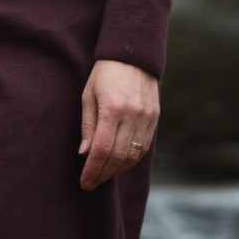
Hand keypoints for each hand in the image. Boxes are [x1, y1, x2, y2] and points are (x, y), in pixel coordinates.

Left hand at [78, 59, 158, 190]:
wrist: (132, 55)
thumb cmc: (104, 73)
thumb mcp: (89, 94)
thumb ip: (88, 125)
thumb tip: (85, 154)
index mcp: (112, 108)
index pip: (101, 149)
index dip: (92, 170)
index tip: (84, 182)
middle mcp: (131, 115)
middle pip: (117, 156)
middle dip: (103, 174)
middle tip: (91, 184)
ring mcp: (146, 118)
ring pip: (133, 156)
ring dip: (117, 170)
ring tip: (103, 176)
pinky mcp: (155, 118)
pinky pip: (143, 147)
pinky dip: (131, 160)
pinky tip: (119, 164)